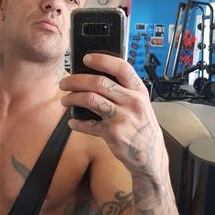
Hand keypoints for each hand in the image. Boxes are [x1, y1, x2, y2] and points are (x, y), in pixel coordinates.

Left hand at [59, 53, 166, 178]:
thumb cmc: (142, 128)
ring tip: (65, 100)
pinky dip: (77, 123)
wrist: (150, 156)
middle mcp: (132, 102)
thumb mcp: (141, 105)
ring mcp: (122, 118)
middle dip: (76, 80)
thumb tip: (95, 78)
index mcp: (139, 91)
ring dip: (72, 98)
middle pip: (98, 83)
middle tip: (64, 83)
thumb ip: (124, 91)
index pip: (121, 68)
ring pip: (90, 99)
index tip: (86, 58)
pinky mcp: (113, 134)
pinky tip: (72, 122)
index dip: (102, 60)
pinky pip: (89, 125)